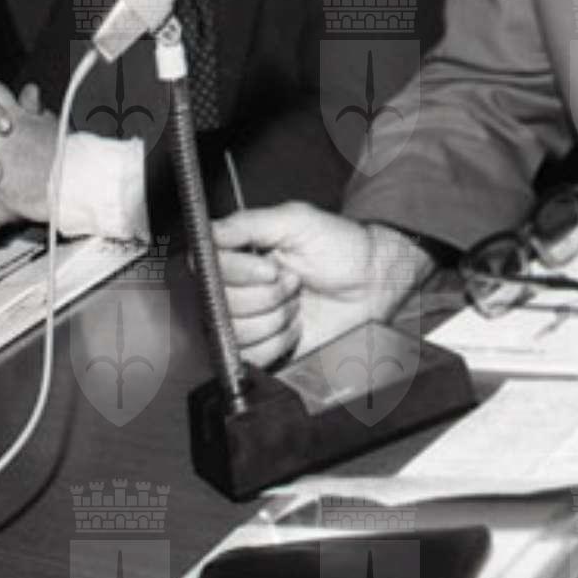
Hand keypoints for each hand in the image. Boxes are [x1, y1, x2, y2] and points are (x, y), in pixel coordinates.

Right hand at [211, 205, 431, 366]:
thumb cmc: (339, 246)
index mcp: (239, 254)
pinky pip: (253, 356)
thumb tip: (210, 231)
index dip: (239, 272)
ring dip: (276, 318)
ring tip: (298, 303)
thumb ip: (249, 223)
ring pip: (238, 331)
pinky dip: (280, 342)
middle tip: (295, 281)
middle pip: (223, 303)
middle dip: (268, 295)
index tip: (271, 268)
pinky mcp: (264, 348)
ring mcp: (250, 320)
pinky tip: (297, 327)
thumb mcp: (297, 220)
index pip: (207, 267)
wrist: (371, 283)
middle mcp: (237, 288)